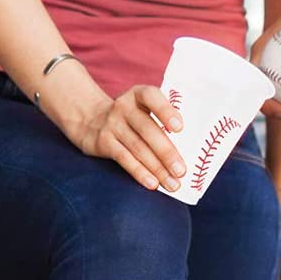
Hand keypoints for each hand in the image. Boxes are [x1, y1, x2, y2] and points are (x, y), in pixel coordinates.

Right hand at [70, 84, 186, 194]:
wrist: (91, 119)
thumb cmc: (130, 117)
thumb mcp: (142, 108)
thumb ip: (161, 120)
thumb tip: (189, 149)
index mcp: (138, 95)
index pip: (151, 96)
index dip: (165, 111)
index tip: (179, 128)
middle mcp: (123, 107)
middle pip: (147, 130)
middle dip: (166, 152)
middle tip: (181, 171)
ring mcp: (112, 124)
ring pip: (137, 148)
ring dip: (157, 168)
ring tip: (173, 184)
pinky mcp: (103, 142)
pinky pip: (124, 158)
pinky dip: (139, 172)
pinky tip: (152, 183)